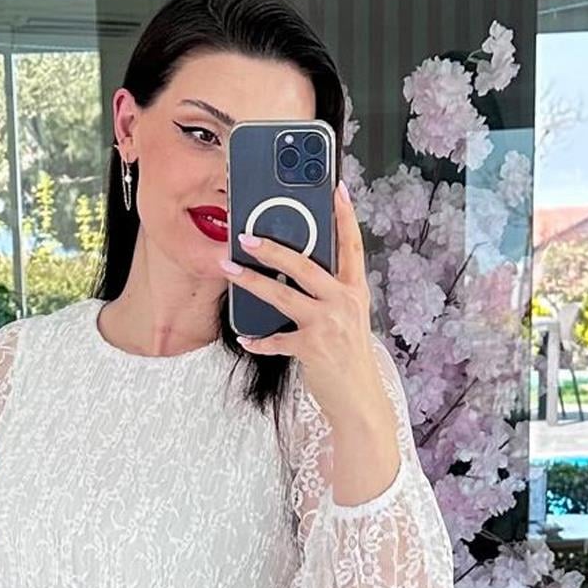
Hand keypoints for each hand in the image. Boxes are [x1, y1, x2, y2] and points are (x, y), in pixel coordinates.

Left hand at [221, 179, 382, 427]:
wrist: (359, 400)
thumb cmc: (350, 358)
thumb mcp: (350, 318)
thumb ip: (331, 293)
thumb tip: (299, 272)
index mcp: (355, 291)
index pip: (352, 245)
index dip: (345, 215)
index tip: (336, 188)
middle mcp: (343, 302)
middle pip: (305, 264)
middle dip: (272, 247)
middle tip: (245, 235)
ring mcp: (327, 324)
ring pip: (282, 294)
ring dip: (251, 281)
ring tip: (229, 269)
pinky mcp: (311, 348)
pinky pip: (276, 339)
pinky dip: (259, 339)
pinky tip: (245, 337)